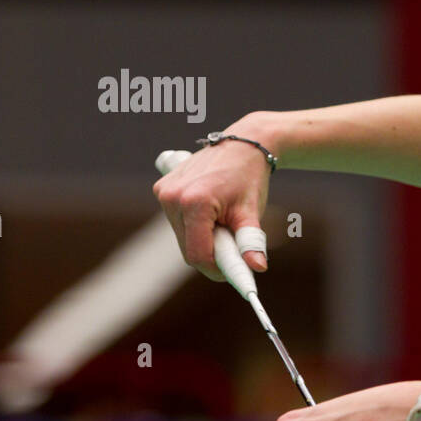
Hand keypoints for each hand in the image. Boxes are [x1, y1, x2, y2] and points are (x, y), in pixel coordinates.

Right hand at [152, 113, 274, 279]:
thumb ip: (251, 242)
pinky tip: (212, 212)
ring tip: (225, 223)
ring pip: (182, 237)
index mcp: (194, 202)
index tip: (236, 276)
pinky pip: (177, 222)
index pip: (198, 254)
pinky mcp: (161, 189)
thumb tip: (258, 267)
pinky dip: (194, 226)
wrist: (243, 145)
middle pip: (188, 249)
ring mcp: (164, 192)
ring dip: (203, 240)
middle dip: (213, 254)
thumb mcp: (251, 211)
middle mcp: (172, 197)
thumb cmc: (249, 177)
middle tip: (235, 246)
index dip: (217, 270)